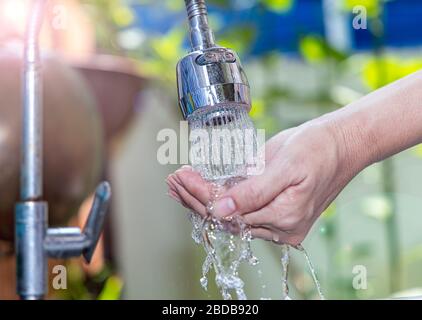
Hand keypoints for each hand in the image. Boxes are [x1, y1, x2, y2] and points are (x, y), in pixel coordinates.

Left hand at [167, 119, 364, 245]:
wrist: (343, 144)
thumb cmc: (318, 148)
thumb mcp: (287, 165)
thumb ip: (255, 191)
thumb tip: (222, 210)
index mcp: (285, 216)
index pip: (230, 212)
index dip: (201, 195)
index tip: (180, 177)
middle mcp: (282, 228)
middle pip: (226, 218)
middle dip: (196, 199)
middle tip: (173, 180)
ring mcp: (280, 224)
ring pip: (231, 218)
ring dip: (203, 202)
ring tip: (179, 185)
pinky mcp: (278, 215)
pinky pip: (242, 213)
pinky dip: (219, 201)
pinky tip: (201, 191)